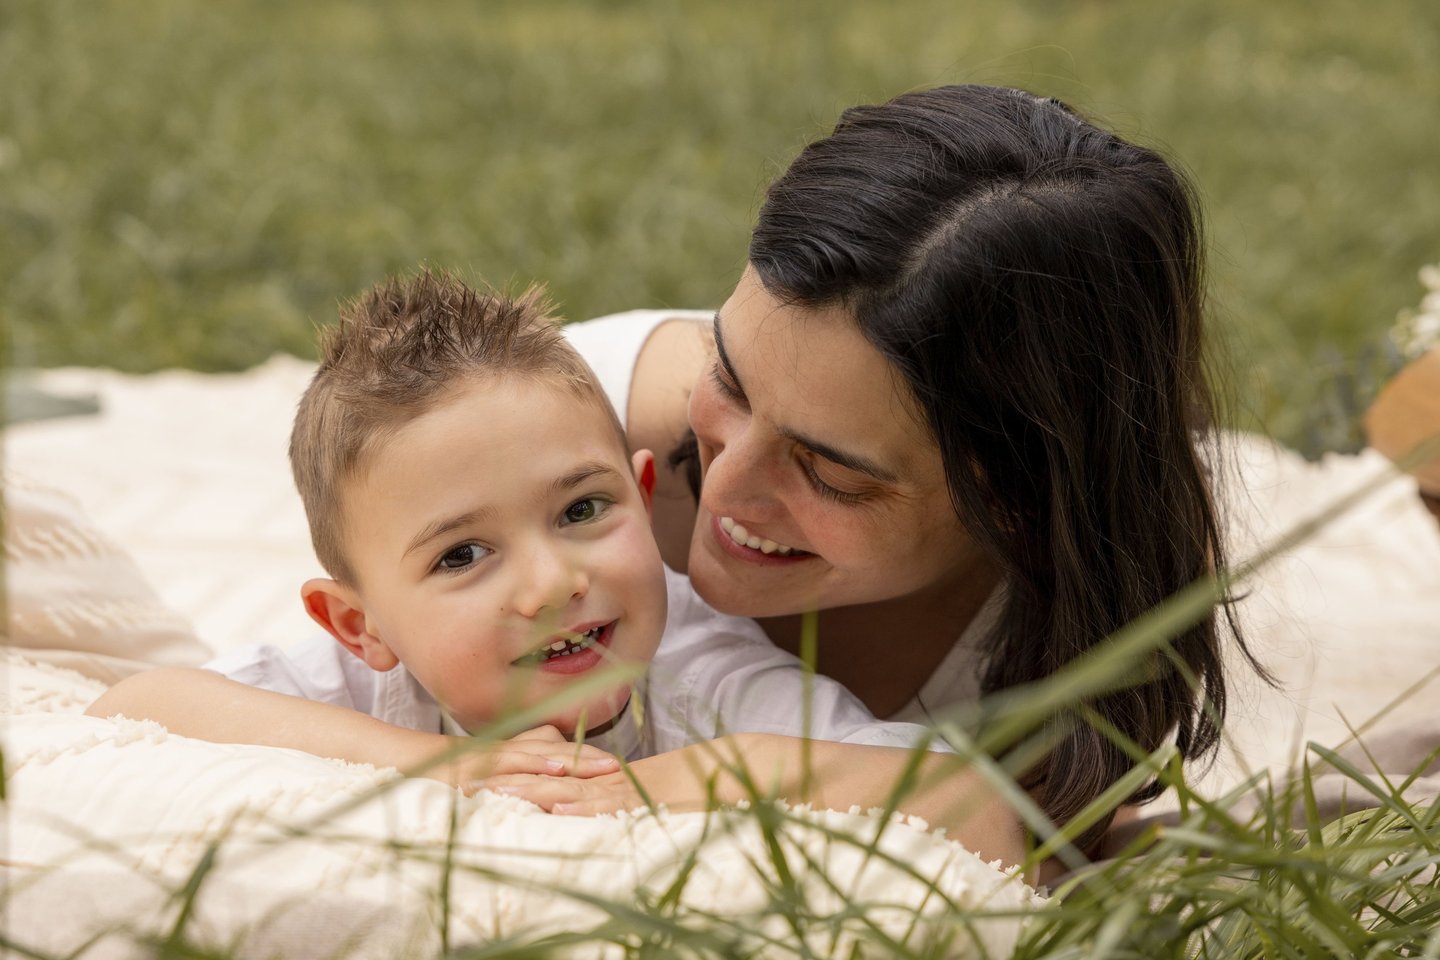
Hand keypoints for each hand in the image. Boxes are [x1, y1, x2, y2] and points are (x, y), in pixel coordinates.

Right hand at [402, 724, 621, 790]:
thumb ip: (513, 760)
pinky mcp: (470, 773)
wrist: (398, 760)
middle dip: (587, 759)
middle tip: (621, 766)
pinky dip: (529, 770)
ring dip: (568, 762)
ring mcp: (486, 762)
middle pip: (552, 752)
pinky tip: (551, 773)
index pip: (553, 752)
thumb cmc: (440, 769)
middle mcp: (501, 753)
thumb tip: (547, 756)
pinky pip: (503, 771)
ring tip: (599, 767)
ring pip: (533, 759)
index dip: (584, 757)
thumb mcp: (481, 768)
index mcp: (507, 753)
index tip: (617, 764)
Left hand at [480, 736, 752, 813]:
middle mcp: (621, 780)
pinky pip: (614, 802)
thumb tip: (612, 815)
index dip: (528, 777)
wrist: (754, 764)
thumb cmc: (716, 782)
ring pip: (579, 788)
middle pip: (560, 778)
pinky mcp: (653, 796)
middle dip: (518, 781)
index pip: (566, 777)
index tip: (493, 779)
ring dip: (537, 792)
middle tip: (475, 783)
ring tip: (497, 794)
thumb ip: (636, 802)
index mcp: (620, 779)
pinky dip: (585, 805)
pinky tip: (557, 808)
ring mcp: (636, 787)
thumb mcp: (665, 797)